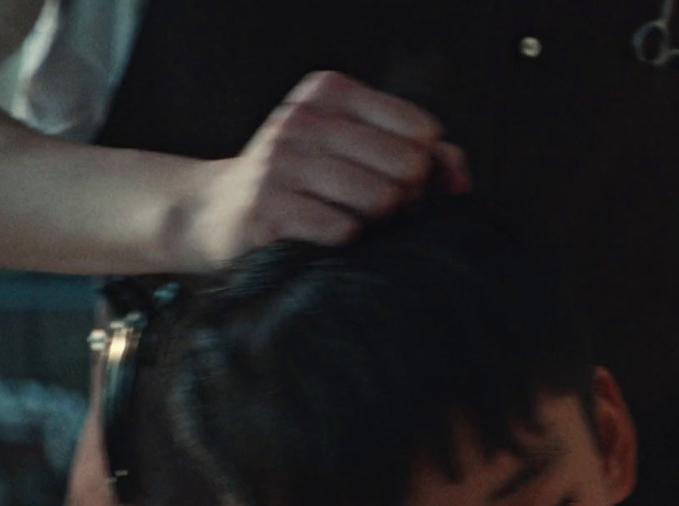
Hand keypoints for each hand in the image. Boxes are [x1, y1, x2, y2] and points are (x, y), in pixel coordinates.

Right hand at [179, 71, 470, 269]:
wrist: (217, 212)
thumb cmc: (304, 182)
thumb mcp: (355, 150)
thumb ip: (420, 154)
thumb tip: (461, 176)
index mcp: (330, 92)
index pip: (423, 129)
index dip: (427, 166)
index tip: (400, 180)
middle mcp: (303, 116)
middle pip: (409, 166)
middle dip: (407, 198)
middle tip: (379, 208)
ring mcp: (281, 159)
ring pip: (382, 199)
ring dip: (379, 224)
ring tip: (351, 220)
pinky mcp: (268, 206)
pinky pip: (346, 229)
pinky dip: (347, 240)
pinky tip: (325, 235)